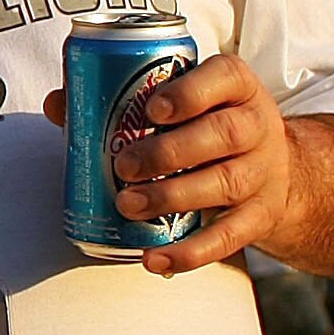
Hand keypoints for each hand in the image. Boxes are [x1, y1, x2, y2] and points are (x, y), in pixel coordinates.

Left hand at [42, 54, 289, 275]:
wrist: (276, 168)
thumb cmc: (205, 125)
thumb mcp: (180, 100)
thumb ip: (116, 97)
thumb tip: (57, 103)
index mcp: (236, 87)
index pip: (225, 77)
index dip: (190, 92)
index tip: (151, 109)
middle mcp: (258, 126)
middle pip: (224, 134)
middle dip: (169, 152)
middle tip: (123, 166)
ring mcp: (264, 173)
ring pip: (226, 183)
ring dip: (172, 197)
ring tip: (128, 205)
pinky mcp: (261, 216)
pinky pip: (230, 237)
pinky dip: (191, 251)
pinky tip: (154, 257)